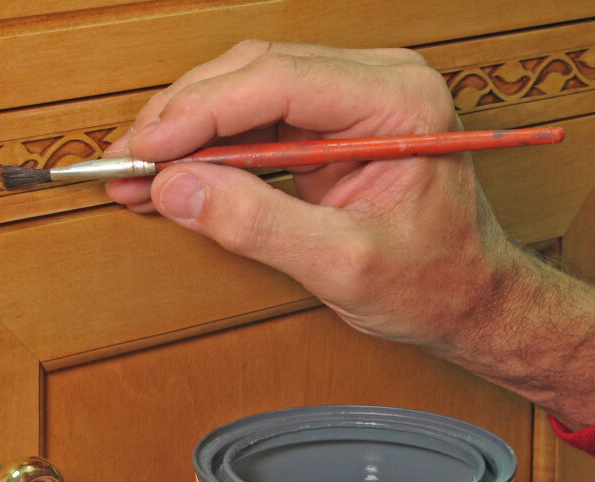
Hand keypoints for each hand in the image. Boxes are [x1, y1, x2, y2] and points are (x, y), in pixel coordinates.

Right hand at [106, 41, 594, 428]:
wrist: (469, 296)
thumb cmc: (433, 282)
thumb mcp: (343, 265)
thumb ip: (258, 225)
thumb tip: (178, 189)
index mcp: (397, 101)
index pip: (277, 80)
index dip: (198, 111)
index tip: (145, 148)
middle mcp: (376, 82)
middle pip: (252, 72)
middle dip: (180, 118)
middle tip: (125, 163)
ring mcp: (353, 97)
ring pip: (245, 88)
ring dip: (186, 130)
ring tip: (136, 173)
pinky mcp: (330, 122)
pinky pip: (255, 117)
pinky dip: (208, 147)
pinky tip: (172, 174)